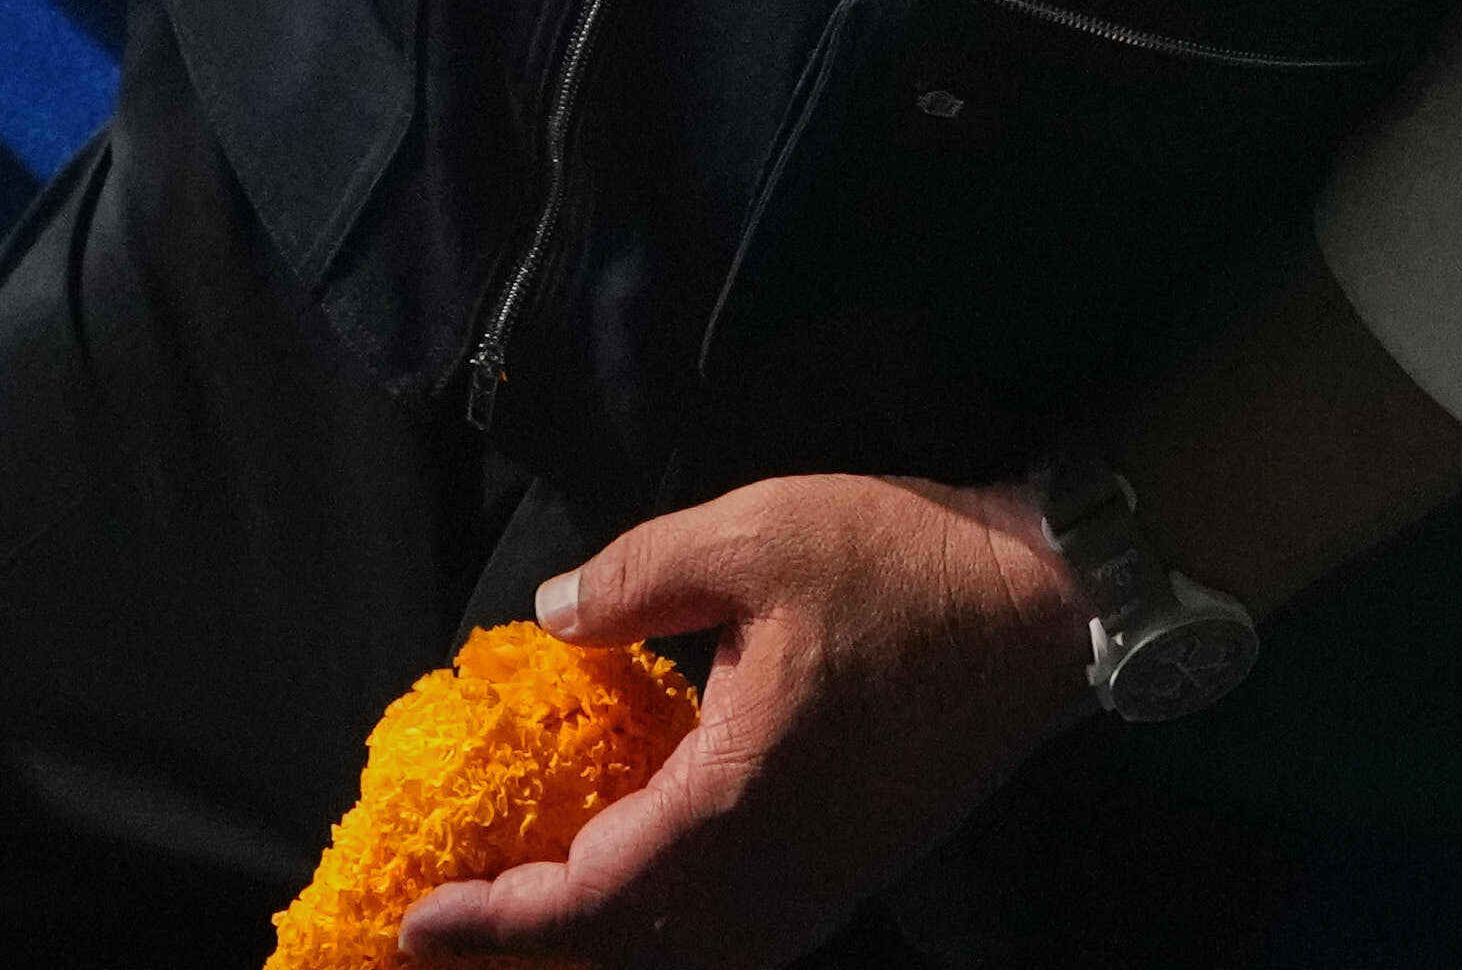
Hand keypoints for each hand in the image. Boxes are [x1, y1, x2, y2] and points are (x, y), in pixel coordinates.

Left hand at [397, 477, 1088, 962]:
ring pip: (683, 956)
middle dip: (531, 945)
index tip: (416, 924)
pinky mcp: (842, 872)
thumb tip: (550, 616)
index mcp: (736, 806)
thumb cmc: (903, 566)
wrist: (1045, 612)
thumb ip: (636, 577)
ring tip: (521, 902)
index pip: (586, 902)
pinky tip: (625, 872)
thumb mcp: (754, 534)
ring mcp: (815, 886)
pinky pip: (728, 936)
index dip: (494, 924)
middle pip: (627, 950)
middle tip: (449, 918)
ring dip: (598, 938)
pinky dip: (658, 926)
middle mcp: (773, 877)